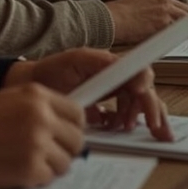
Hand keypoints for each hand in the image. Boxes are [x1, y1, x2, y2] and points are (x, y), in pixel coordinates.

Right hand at [0, 83, 84, 188]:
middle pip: (77, 139)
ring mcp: (37, 144)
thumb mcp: (11, 98)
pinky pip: (49, 178)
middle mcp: (41, 117)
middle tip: (51, 153)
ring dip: (52, 166)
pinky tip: (21, 171)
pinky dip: (37, 179)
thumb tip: (65, 121)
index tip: (67, 134)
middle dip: (66, 149)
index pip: (77, 113)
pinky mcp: (31, 168)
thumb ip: (40, 105)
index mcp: (37, 96)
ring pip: (66, 162)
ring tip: (32, 162)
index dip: (74, 126)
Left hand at [5, 48, 171, 139]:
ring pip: (137, 107)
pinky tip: (115, 127)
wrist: (31, 89)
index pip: (139, 72)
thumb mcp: (74, 60)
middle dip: (153, 109)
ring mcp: (110, 95)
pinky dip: (122, 124)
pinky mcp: (102, 110)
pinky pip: (122, 118)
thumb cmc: (50, 71)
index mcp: (111, 65)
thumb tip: (122, 64)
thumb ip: (98, 61)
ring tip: (127, 126)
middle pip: (144, 93)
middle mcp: (114, 79)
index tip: (141, 93)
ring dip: (138, 118)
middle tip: (156, 126)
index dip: (145, 83)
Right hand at [105, 0, 187, 44]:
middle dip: (187, 21)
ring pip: (185, 19)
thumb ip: (144, 7)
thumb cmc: (114, 14)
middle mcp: (161, 0)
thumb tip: (147, 17)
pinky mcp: (165, 23)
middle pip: (185, 10)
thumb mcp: (130, 2)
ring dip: (184, 29)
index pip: (173, 4)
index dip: (177, 14)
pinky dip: (179, 37)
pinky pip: (179, 30)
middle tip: (187, 31)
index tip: (178, 21)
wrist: (111, 18)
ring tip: (181, 39)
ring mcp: (165, 10)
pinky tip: (176, 42)